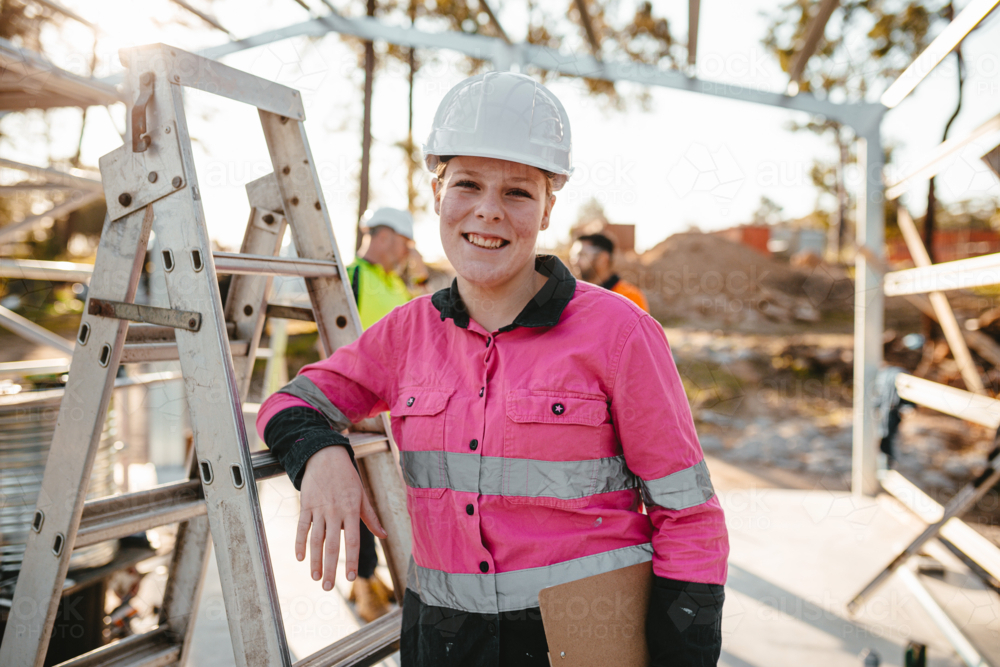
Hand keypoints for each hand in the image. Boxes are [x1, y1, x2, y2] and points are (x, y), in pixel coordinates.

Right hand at [296, 445, 387, 590]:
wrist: (325, 456)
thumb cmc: (347, 478)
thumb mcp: (362, 496)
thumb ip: (371, 518)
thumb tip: (384, 535)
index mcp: (351, 510)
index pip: (353, 540)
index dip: (351, 560)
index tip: (350, 577)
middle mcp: (335, 512)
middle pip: (332, 545)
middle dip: (330, 568)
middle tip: (328, 587)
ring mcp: (319, 509)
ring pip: (316, 540)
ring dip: (315, 560)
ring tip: (315, 578)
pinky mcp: (306, 505)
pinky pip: (302, 527)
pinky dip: (300, 543)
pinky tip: (300, 558)